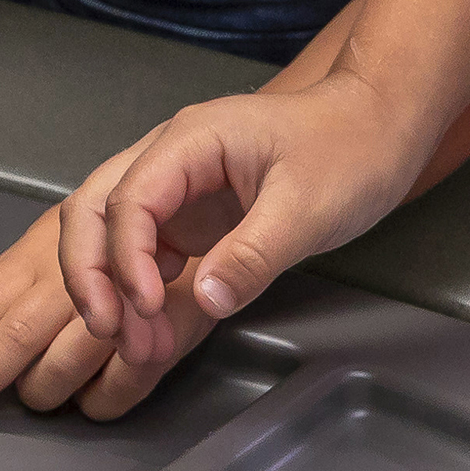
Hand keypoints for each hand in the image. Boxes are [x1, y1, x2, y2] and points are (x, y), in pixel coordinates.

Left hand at [0, 190, 217, 420]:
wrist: (258, 173)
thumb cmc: (168, 204)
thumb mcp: (85, 230)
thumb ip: (26, 275)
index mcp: (58, 234)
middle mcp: (87, 261)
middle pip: (20, 331)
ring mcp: (133, 291)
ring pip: (70, 358)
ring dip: (51, 388)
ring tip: (41, 403)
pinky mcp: (180, 317)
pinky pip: (129, 378)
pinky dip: (108, 398)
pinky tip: (95, 405)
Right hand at [57, 68, 420, 371]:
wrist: (378, 126)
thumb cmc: (350, 146)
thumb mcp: (309, 207)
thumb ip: (255, 254)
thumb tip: (207, 298)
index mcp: (191, 141)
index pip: (129, 200)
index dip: (125, 258)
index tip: (147, 307)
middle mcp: (171, 160)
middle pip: (92, 212)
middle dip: (90, 275)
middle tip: (112, 332)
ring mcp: (178, 189)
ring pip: (109, 236)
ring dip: (110, 289)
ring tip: (136, 344)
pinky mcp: (191, 217)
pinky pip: (144, 254)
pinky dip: (138, 292)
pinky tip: (157, 325)